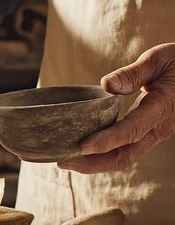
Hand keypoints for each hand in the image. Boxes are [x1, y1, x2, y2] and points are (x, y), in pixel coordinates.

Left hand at [58, 43, 174, 172]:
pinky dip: (102, 157)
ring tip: (65, 161)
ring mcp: (154, 135)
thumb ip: (133, 73)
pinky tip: (81, 154)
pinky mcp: (148, 136)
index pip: (132, 130)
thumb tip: (106, 85)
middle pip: (125, 156)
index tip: (82, 147)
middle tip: (62, 161)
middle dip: (93, 163)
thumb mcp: (159, 59)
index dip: (107, 141)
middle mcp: (159, 128)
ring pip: (124, 159)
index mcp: (162, 108)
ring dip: (95, 164)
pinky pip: (125, 152)